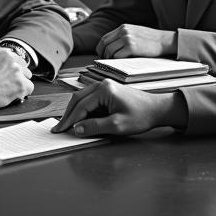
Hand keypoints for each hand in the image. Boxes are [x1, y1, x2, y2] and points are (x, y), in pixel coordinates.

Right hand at [0, 47, 33, 108]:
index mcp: (5, 54)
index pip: (16, 58)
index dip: (14, 67)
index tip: (11, 72)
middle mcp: (13, 61)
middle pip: (23, 67)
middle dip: (18, 74)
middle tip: (11, 81)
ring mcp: (18, 73)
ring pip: (27, 76)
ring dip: (21, 82)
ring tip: (12, 88)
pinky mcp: (21, 85)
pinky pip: (30, 87)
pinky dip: (24, 91)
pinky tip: (17, 93)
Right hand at [52, 79, 183, 135]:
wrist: (156, 109)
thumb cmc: (141, 116)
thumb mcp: (117, 125)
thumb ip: (95, 126)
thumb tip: (77, 129)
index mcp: (104, 90)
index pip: (81, 106)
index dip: (69, 120)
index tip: (60, 131)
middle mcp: (102, 84)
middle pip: (77, 99)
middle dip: (67, 115)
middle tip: (58, 128)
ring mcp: (104, 86)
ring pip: (81, 98)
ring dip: (74, 112)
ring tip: (66, 125)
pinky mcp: (107, 91)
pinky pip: (89, 100)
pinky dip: (82, 110)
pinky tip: (80, 119)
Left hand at [95, 24, 176, 58]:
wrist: (164, 40)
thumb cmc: (151, 40)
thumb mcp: (135, 32)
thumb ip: (123, 36)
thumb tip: (111, 47)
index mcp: (123, 27)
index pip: (105, 38)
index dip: (101, 48)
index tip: (102, 55)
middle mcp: (123, 31)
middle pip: (105, 44)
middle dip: (102, 54)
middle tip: (105, 61)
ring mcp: (127, 38)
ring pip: (110, 50)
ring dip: (109, 58)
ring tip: (113, 63)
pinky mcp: (131, 47)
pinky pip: (118, 55)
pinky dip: (116, 60)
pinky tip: (121, 63)